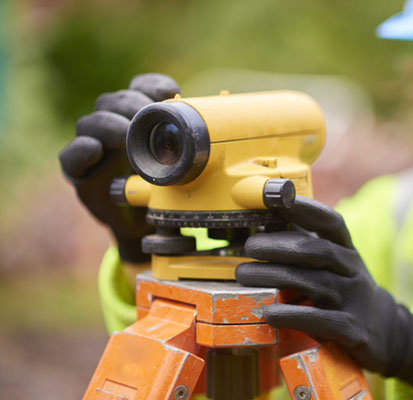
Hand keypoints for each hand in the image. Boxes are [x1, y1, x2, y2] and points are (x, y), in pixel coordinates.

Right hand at [59, 74, 180, 261]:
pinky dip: (81, 151)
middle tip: (146, 116)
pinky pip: (71, 158)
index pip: (142, 87)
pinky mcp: (81, 174)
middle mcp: (115, 126)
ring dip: (109, 124)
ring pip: (91, 123)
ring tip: (126, 134)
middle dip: (132, 104)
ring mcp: (96, 148)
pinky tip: (94, 149)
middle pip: (114, 101)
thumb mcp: (186, 164)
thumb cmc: (168, 188)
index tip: (171, 93)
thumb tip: (223, 124)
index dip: (153, 86)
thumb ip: (195, 143)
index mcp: (140, 117)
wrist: (147, 226)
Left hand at [235, 196, 412, 388]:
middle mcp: (353, 271)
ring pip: (315, 283)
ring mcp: (354, 300)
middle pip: (318, 252)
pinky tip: (268, 312)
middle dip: (281, 246)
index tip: (276, 199)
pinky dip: (292, 315)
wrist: (386, 331)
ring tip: (244, 275)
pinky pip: (320, 320)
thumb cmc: (346, 290)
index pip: (331, 223)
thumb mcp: (333, 265)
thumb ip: (303, 245)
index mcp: (347, 250)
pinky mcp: (351, 329)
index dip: (305, 208)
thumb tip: (266, 221)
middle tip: (250, 246)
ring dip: (275, 277)